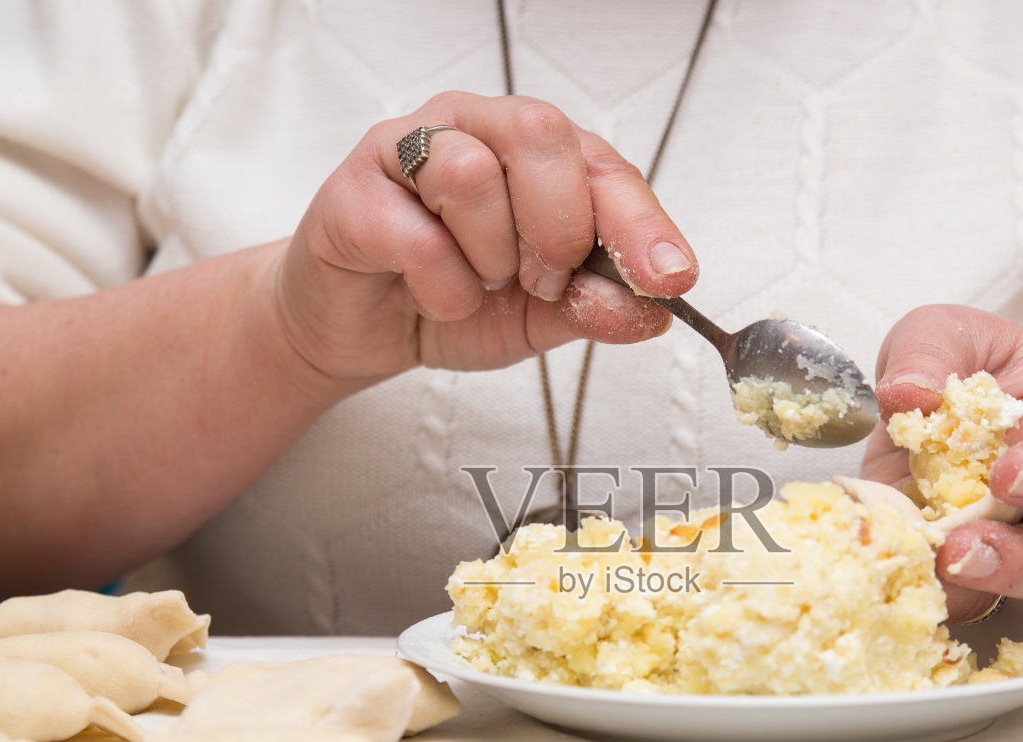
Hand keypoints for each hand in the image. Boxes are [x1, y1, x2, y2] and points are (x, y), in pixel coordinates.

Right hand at [265, 91, 697, 388]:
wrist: (359, 330)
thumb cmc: (449, 299)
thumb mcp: (541, 317)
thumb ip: (595, 307)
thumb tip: (654, 312)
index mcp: (532, 151)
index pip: (602, 165)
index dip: (640, 222)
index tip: (669, 278)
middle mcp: (473, 129)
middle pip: (538, 133)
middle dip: (557, 227)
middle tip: (541, 281)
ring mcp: (406, 150)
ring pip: (471, 173)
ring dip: (490, 257)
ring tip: (477, 283)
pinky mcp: (352, 191)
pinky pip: (417, 234)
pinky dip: (442, 285)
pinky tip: (434, 296)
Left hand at [860, 305, 1022, 621]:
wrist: (939, 408)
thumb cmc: (963, 366)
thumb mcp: (947, 334)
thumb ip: (930, 351)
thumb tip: (906, 392)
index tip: (1009, 474)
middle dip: (1019, 561)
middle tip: (964, 550)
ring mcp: (1004, 543)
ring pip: (1009, 590)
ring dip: (970, 588)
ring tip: (929, 572)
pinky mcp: (952, 568)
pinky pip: (950, 597)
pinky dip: (919, 592)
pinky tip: (887, 577)